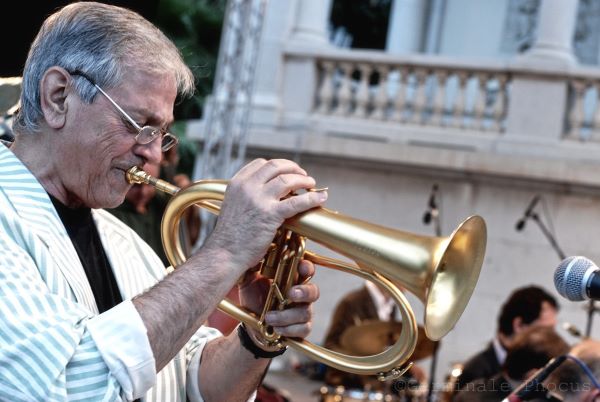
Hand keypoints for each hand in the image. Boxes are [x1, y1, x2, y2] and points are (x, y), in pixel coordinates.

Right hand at [205, 159, 327, 274]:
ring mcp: (259, 199)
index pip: (260, 163)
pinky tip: (320, 198)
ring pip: (287, 179)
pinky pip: (296, 202)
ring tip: (311, 184)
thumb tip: (267, 194)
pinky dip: (312, 198)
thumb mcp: (233, 207)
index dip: (278, 166)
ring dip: (303, 179)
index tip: (287, 171)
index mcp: (237, 184)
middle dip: (293, 168)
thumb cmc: (230, 237)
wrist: (224, 254)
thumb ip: (247, 197)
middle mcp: (247, 187)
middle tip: (302, 175)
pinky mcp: (270, 214)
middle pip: (275, 166)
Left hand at [239, 260, 318, 339]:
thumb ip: (251, 269)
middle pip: (313, 291)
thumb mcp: (249, 281)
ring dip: (287, 315)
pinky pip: (304, 329)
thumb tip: (251, 256)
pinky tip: (277, 329)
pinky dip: (289, 329)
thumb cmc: (254, 298)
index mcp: (292, 279)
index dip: (307, 267)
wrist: (251, 324)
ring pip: (306, 312)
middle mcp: (301, 294)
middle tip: (290, 294)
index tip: (301, 267)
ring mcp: (303, 311)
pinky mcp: (301, 328)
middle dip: (304, 292)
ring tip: (269, 317)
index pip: (306, 270)